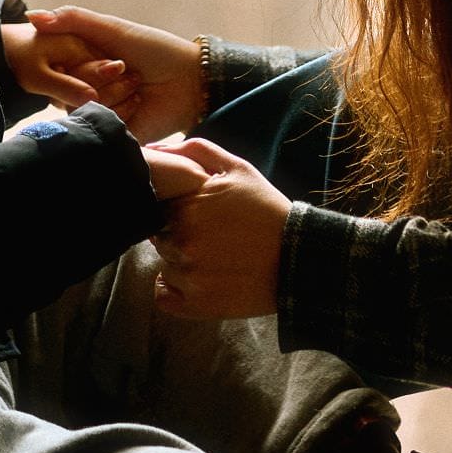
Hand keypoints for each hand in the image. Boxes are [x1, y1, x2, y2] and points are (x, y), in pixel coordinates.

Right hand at [25, 6, 203, 141]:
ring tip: (137, 85)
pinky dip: (121, 113)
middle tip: (125, 68)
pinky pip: (102, 127)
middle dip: (99, 76)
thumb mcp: (112, 29)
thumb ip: (71, 20)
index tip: (106, 55)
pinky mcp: (115, 133)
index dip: (80, 62)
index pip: (60, 68)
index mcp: (85, 64)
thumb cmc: (154, 50)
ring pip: (84, 109)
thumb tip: (30, 16)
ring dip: (114, 94)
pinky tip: (139, 104)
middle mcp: (88, 88)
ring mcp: (101, 112)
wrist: (190, 80)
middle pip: (69, 90)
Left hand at [144, 139, 290, 319]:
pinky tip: (203, 280)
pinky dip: (176, 291)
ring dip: (181, 262)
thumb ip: (194, 151)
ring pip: (164, 264)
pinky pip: (164, 296)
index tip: (199, 215)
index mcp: (186, 206)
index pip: (156, 206)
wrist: (299, 256)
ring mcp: (188, 275)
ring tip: (216, 258)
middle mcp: (182, 241)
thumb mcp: (238, 168)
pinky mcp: (196, 304)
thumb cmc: (267, 210)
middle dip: (178, 235)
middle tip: (212, 237)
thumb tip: (152, 148)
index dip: (175, 210)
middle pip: (158, 237)